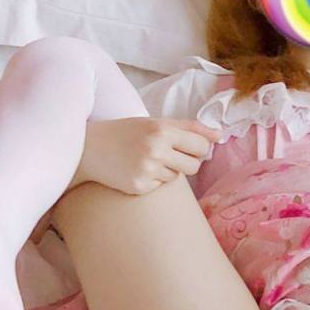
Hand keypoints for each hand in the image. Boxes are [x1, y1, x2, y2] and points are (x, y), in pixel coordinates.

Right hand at [73, 117, 221, 195]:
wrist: (90, 149)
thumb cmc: (126, 132)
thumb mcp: (155, 122)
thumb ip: (189, 127)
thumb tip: (219, 135)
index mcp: (161, 129)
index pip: (201, 145)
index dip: (198, 148)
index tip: (189, 147)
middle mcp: (155, 149)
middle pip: (194, 166)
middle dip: (186, 162)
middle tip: (168, 155)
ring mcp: (147, 170)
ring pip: (177, 177)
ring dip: (167, 171)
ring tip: (146, 160)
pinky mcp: (138, 187)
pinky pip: (160, 187)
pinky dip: (152, 181)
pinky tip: (136, 170)